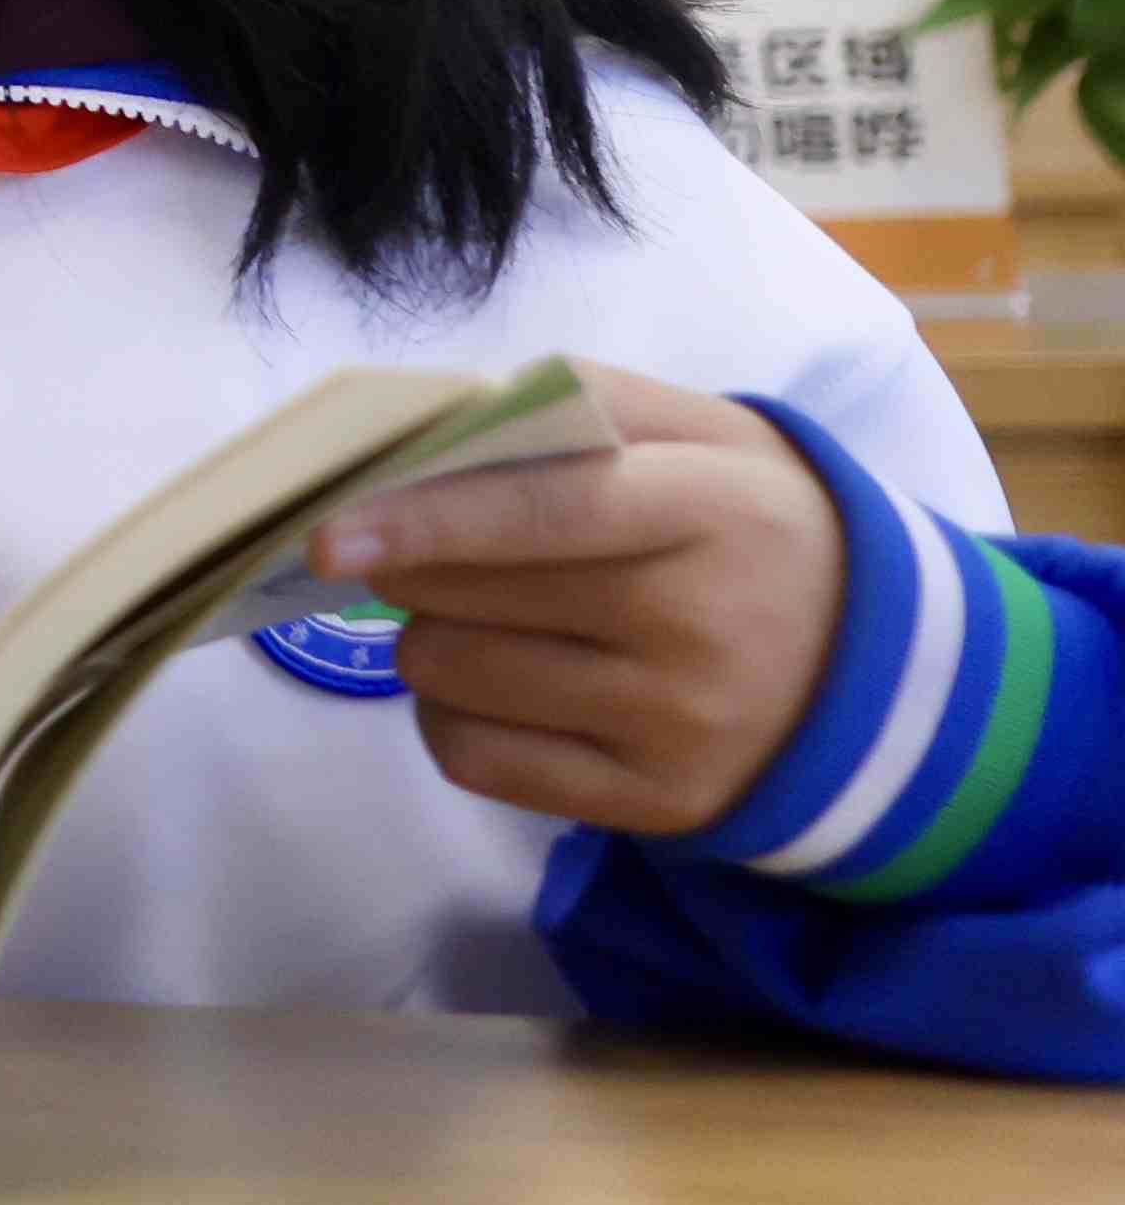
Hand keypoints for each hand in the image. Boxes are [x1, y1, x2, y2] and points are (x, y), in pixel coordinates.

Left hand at [325, 366, 846, 838]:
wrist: (877, 670)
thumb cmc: (751, 526)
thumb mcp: (704, 435)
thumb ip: (578, 402)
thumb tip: (441, 419)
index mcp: (715, 510)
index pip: (549, 513)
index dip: (429, 520)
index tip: (328, 537)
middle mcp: (699, 625)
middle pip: (470, 594)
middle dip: (412, 563)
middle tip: (440, 548)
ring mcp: (677, 726)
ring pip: (450, 673)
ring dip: (430, 635)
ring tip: (493, 615)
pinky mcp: (653, 803)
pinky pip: (472, 758)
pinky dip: (451, 714)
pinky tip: (502, 684)